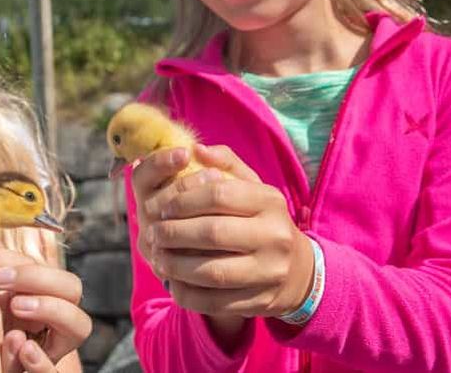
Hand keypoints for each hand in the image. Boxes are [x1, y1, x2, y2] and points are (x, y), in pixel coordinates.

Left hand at [0, 243, 91, 368]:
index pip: (37, 261)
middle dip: (34, 276)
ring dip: (49, 308)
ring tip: (15, 305)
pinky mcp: (47, 369)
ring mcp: (59, 342)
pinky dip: (40, 361)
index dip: (2, 255)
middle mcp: (61, 312)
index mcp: (46, 287)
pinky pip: (54, 369)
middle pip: (70, 286)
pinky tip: (22, 349)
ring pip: (79, 323)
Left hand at [132, 144, 314, 321]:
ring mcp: (270, 271)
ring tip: (158, 257)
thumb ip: (225, 163)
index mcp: (270, 200)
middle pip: (213, 233)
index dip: (182, 199)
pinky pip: (215, 301)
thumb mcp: (252, 186)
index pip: (218, 193)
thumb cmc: (262, 219)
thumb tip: (195, 149)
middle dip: (174, 233)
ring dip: (176, 265)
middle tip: (152, 233)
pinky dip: (187, 293)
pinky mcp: (261, 301)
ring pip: (212, 271)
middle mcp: (275, 235)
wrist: (297, 270)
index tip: (161, 206)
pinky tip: (172, 281)